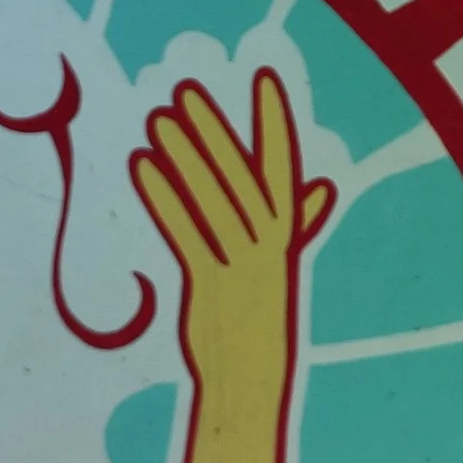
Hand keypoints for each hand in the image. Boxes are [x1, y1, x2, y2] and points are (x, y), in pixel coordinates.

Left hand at [131, 70, 334, 396]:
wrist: (249, 385)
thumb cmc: (261, 324)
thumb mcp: (281, 269)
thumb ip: (298, 225)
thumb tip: (320, 187)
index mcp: (285, 240)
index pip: (283, 170)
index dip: (273, 124)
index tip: (263, 78)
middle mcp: (267, 249)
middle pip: (240, 179)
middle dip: (215, 131)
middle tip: (187, 88)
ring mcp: (239, 268)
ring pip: (212, 202)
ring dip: (185, 157)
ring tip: (158, 118)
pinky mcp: (210, 288)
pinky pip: (186, 234)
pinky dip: (164, 198)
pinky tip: (141, 166)